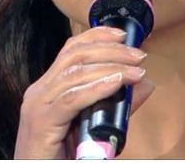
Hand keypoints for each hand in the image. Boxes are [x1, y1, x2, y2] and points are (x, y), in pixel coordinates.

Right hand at [13, 26, 154, 158]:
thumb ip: (118, 105)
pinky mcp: (41, 123)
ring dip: (110, 67)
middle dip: (110, 50)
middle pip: (75, 56)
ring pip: (75, 73)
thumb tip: (146, 84)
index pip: (71, 50)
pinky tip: (116, 83)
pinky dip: (96, 88)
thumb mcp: (94, 125)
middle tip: (138, 55)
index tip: (123, 35)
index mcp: (48, 87)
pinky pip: (72, 99)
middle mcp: (39, 91)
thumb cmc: (63, 155)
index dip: (97, 36)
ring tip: (135, 70)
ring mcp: (38, 106)